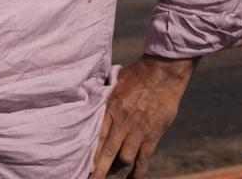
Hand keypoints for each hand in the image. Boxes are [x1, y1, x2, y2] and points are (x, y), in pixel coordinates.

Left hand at [91, 55, 196, 177]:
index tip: (80, 164)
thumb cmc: (135, 75)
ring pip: (124, 158)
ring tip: (108, 173)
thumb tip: (83, 94)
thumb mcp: (112, 82)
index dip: (87, 153)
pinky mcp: (152, 135)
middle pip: (106, 152)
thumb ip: (101, 94)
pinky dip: (137, 173)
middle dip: (98, 170)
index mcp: (109, 109)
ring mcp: (138, 131)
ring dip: (115, 169)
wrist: (162, 73)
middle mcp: (121, 123)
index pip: (94, 136)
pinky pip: (144, 159)